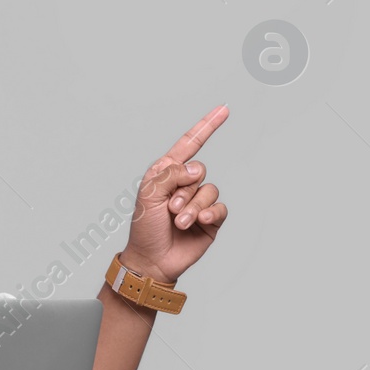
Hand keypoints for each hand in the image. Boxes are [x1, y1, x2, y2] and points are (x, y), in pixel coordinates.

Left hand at [121, 104, 229, 284]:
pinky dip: (208, 214)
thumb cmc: (145, 227)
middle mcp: (185, 184)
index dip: (207, 126)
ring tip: (178, 222)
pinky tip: (198, 223)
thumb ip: (171, 174)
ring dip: (193, 207)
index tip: (224, 109)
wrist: (152, 259)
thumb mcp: (149, 194)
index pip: (190, 144)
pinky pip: (219, 208)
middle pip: (200, 171)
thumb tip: (198, 169)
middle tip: (169, 210)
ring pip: (209, 190)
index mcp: (168, 172)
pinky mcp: (211, 220)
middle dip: (184, 191)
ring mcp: (199, 201)